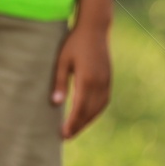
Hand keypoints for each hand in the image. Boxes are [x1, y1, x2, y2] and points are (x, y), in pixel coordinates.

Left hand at [51, 23, 111, 138]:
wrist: (94, 28)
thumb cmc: (74, 43)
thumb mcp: (62, 61)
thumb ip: (59, 83)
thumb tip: (55, 104)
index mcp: (87, 79)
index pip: (80, 108)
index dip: (72, 123)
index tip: (63, 134)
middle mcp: (100, 83)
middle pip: (90, 112)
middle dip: (78, 126)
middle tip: (66, 137)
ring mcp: (106, 81)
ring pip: (98, 108)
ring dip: (87, 121)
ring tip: (75, 130)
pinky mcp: (109, 79)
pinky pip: (104, 101)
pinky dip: (95, 112)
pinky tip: (86, 116)